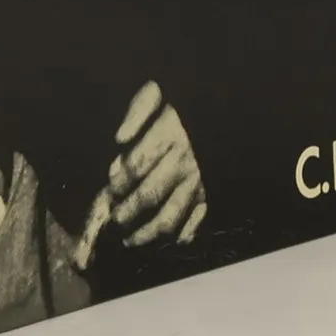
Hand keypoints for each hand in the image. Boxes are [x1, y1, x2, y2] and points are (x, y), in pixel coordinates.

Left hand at [85, 80, 205, 257]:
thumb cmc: (183, 104)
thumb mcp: (159, 94)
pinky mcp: (210, 192)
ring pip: (170, 216)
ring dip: (148, 232)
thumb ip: (137, 112)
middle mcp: (183, 162)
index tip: (109, 190)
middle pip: (149, 194)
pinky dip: (184, 234)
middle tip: (115, 220)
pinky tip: (171, 241)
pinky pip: (197, 220)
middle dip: (128, 211)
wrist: (226, 107)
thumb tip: (119, 139)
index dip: (118, 182)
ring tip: (131, 240)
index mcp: (168, 136)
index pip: (136, 166)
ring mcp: (197, 181)